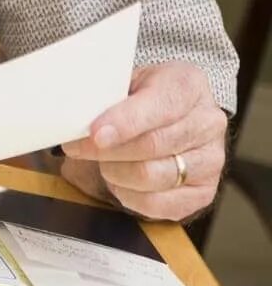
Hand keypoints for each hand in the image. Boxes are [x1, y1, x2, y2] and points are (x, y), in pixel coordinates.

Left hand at [60, 62, 227, 220]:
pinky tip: (118, 180)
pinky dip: (128, 195)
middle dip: (107, 151)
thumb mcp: (123, 81)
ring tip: (101, 161)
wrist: (163, 116)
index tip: (95, 133)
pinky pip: (158, 204)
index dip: (125, 122)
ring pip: (153, 176)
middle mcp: (208, 122)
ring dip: (115, 172)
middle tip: (77, 148)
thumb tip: (74, 116)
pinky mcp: (203, 193)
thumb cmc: (137, 97)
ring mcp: (211, 160)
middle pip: (154, 145)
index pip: (161, 106)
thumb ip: (105, 96)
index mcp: (189, 85)